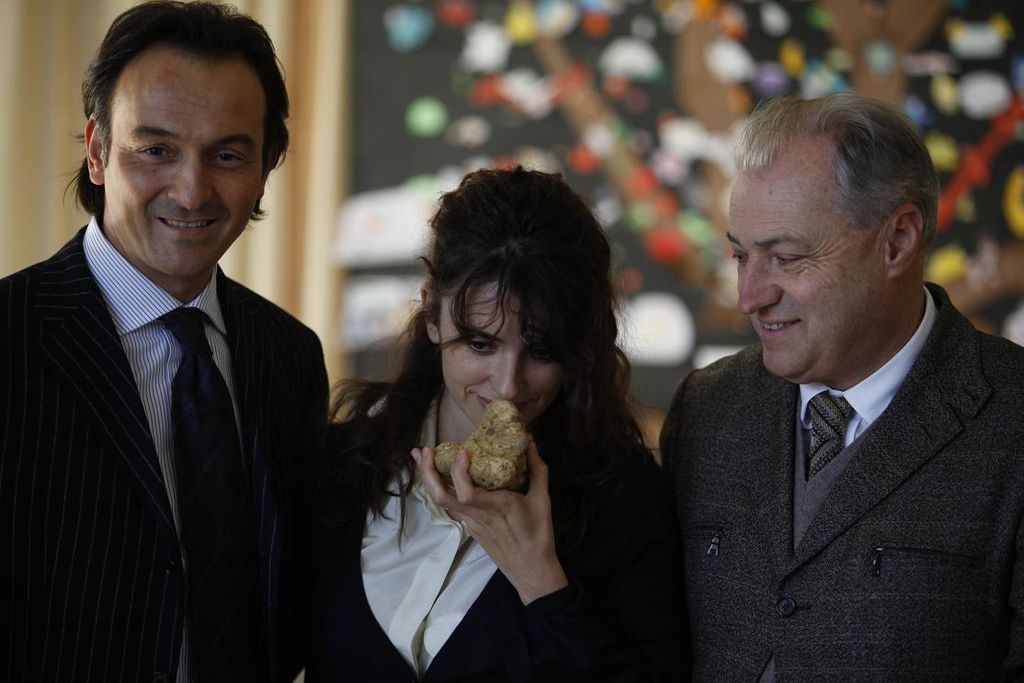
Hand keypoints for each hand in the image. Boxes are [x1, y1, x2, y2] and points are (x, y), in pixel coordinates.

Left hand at [412, 442, 568, 604]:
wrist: (530, 570)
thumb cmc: (538, 535)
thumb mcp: (543, 500)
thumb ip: (537, 469)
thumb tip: (530, 443)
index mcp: (495, 507)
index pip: (466, 492)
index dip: (458, 471)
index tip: (462, 451)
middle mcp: (476, 515)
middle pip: (440, 497)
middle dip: (427, 472)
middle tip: (424, 450)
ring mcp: (470, 523)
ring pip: (440, 502)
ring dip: (428, 478)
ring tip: (422, 456)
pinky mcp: (469, 527)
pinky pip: (449, 506)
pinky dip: (439, 488)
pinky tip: (438, 475)